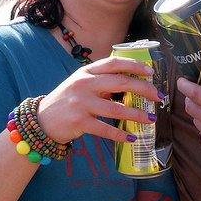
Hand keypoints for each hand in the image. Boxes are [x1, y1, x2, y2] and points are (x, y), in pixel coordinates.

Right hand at [37, 56, 162, 144]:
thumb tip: (132, 82)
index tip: (150, 72)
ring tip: (151, 119)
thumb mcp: (82, 84)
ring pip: (117, 109)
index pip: (114, 62)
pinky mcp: (79, 122)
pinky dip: (120, 135)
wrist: (42, 120)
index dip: (134, 65)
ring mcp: (81, 103)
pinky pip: (105, 129)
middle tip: (158, 96)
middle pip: (121, 82)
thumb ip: (102, 81)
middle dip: (144, 89)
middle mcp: (84, 84)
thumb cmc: (67, 100)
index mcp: (87, 72)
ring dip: (138, 114)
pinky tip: (131, 138)